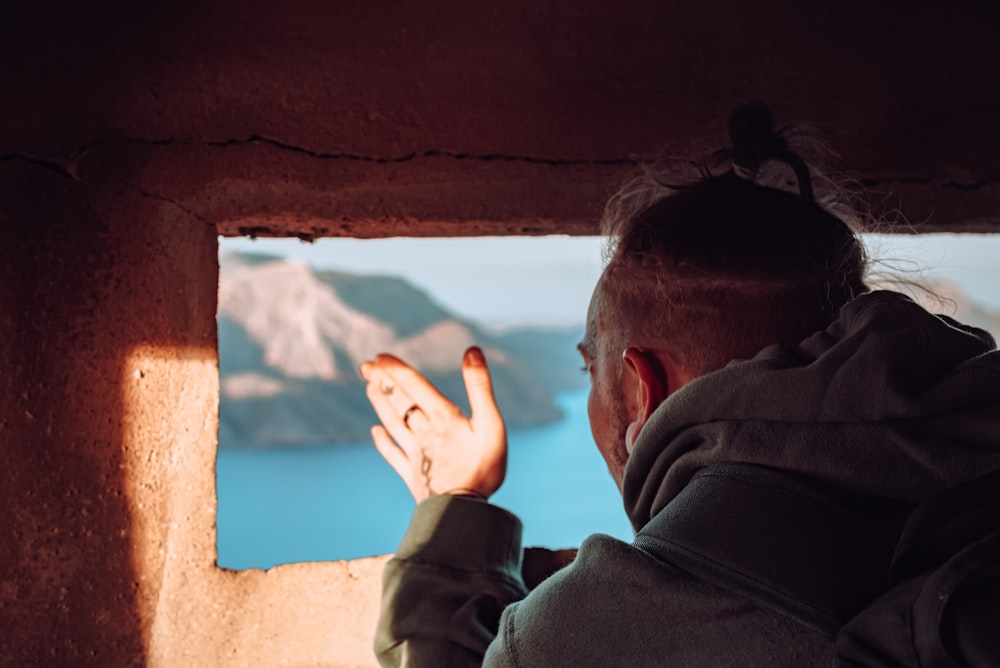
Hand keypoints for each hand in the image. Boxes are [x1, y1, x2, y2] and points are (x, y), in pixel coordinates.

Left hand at [359, 347, 506, 503]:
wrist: (462, 514)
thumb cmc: (482, 468)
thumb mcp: (491, 423)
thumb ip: (480, 386)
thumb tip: (471, 351)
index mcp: (442, 418)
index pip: (414, 386)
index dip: (397, 370)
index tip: (380, 356)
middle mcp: (423, 433)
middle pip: (399, 402)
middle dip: (382, 382)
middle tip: (365, 366)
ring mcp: (415, 455)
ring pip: (392, 424)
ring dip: (380, 405)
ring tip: (369, 388)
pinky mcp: (413, 475)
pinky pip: (393, 455)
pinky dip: (382, 441)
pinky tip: (375, 431)